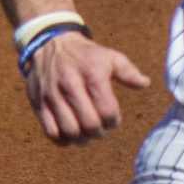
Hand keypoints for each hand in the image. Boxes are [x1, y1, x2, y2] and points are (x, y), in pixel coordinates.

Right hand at [22, 31, 149, 145]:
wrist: (50, 43)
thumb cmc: (85, 55)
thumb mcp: (109, 56)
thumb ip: (128, 72)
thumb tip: (145, 83)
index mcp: (92, 73)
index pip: (107, 111)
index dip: (114, 122)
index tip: (113, 119)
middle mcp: (70, 84)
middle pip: (89, 124)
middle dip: (99, 132)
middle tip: (100, 129)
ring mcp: (52, 95)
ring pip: (70, 131)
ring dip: (82, 139)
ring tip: (86, 133)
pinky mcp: (38, 103)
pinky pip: (50, 132)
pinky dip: (63, 139)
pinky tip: (70, 133)